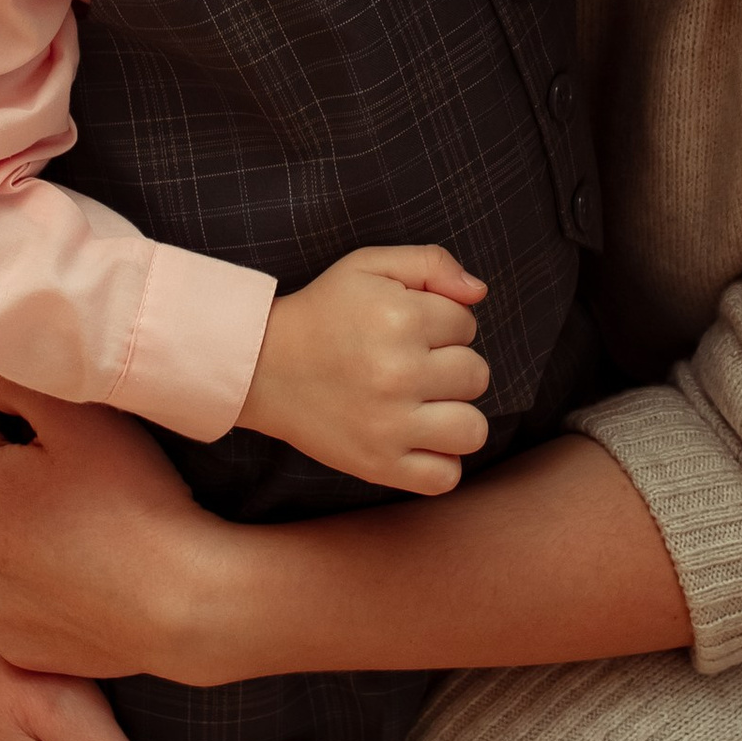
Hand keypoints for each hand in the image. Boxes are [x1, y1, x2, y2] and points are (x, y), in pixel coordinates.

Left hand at [0, 366, 252, 679]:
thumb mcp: (80, 419)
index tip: (29, 360)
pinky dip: (35, 567)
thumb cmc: (136, 503)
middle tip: (67, 431)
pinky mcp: (11, 637)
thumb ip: (20, 378)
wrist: (183, 608)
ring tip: (80, 502)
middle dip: (11, 445)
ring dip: (19, 509)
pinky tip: (82, 558)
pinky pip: (13, 586)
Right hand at [240, 243, 490, 491]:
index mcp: (400, 318)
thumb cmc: (323, 313)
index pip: (467, 324)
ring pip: (472, 429)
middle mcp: (399, 373)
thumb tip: (479, 292)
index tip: (409, 331)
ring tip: (424, 405)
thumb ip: (431, 263)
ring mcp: (390, 425)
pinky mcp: (380, 465)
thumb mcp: (369, 266)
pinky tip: (418, 440)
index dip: (443, 324)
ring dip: (456, 416)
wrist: (262, 367)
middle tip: (412, 366)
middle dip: (451, 366)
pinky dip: (440, 463)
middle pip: (476, 375)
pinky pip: (445, 477)